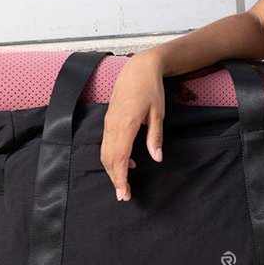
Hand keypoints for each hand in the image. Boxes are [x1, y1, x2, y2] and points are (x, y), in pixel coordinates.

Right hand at [100, 51, 166, 201]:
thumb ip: (155, 136)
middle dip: (115, 179)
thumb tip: (156, 158)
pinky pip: (107, 143)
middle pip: (109, 159)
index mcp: (126, 124)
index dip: (120, 177)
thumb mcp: (158, 113)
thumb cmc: (151, 89)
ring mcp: (108, 122)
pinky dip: (113, 157)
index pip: (119, 157)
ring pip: (105, 152)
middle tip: (124, 196)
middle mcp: (113, 125)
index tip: (124, 193)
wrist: (139, 68)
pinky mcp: (109, 119)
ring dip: (113, 170)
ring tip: (124, 183)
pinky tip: (128, 162)